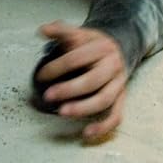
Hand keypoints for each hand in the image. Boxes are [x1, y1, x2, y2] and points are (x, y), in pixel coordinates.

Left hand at [34, 21, 127, 139]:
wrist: (119, 48)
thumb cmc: (92, 44)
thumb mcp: (79, 33)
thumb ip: (60, 30)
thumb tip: (41, 30)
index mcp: (101, 47)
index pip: (77, 58)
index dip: (57, 67)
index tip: (41, 76)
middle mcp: (113, 65)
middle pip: (92, 80)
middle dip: (69, 90)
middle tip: (48, 96)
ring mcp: (119, 83)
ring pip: (104, 99)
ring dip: (83, 108)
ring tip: (62, 113)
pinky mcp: (122, 98)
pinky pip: (116, 115)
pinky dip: (103, 126)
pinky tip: (86, 133)